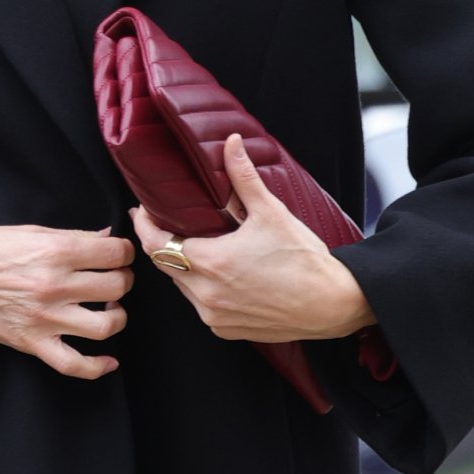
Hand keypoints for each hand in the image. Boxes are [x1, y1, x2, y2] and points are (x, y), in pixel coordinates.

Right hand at [0, 222, 133, 380]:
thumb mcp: (29, 230)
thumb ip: (71, 236)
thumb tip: (106, 238)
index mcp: (55, 251)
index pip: (115, 254)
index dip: (124, 252)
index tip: (119, 255)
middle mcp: (54, 285)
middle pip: (116, 287)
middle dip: (121, 280)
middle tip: (112, 278)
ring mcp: (44, 318)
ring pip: (106, 326)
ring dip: (116, 316)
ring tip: (108, 308)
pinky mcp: (31, 343)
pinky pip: (73, 364)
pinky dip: (97, 367)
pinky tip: (109, 361)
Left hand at [129, 133, 374, 345]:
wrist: (332, 304)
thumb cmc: (303, 260)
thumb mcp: (271, 213)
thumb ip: (243, 178)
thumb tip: (231, 144)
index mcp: (210, 263)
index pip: (156, 245)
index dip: (144, 227)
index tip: (141, 213)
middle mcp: (205, 294)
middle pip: (167, 266)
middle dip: (164, 244)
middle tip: (166, 224)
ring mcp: (215, 316)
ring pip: (184, 287)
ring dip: (184, 267)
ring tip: (196, 245)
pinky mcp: (227, 329)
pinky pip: (202, 306)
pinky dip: (203, 289)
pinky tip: (219, 274)